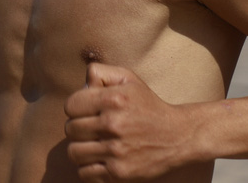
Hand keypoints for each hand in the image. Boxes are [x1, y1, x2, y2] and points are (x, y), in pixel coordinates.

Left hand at [64, 63, 188, 181]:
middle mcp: (113, 124)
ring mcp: (115, 151)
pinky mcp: (119, 173)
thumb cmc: (148, 106)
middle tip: (91, 128)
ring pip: (74, 152)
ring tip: (93, 144)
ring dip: (81, 148)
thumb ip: (100, 73)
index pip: (70, 106)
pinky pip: (85, 173)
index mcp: (113, 99)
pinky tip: (99, 159)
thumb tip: (82, 85)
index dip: (76, 107)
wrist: (177, 136)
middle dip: (77, 128)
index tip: (86, 111)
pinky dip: (88, 167)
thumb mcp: (128, 79)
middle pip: (70, 129)